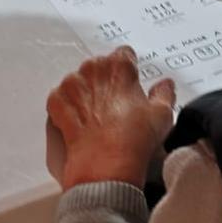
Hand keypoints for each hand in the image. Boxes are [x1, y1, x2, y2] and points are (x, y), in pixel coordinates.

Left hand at [46, 48, 175, 189]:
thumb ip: (164, 93)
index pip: (124, 54)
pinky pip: (60, 99)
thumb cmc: (134, 141)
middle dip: (107, 82)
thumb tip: (165, 86)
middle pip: (99, 67)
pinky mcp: (56, 104)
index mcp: (119, 66)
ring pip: (78, 82)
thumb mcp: (161, 115)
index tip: (131, 82)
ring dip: (86, 93)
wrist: (106, 167)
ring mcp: (71, 86)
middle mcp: (92, 69)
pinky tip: (80, 122)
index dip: (129, 69)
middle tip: (117, 106)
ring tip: (98, 117)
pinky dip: (68, 108)